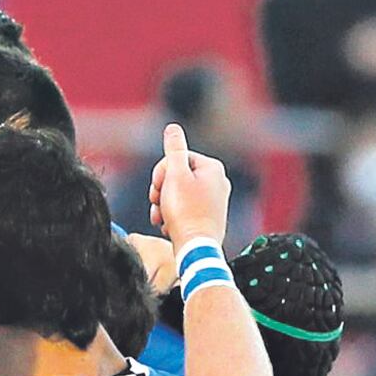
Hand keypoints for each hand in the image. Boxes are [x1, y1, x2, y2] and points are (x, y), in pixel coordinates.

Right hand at [147, 122, 232, 251]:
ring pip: (178, 194)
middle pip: (176, 176)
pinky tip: (168, 225)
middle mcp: (218, 181)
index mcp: (212, 168)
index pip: (176, 158)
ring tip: (161, 217)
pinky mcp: (209, 216)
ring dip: (163, 205)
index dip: (161, 173)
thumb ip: (174, 149)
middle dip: (161, 190)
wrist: (196, 247)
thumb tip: (173, 128)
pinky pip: (185, 209)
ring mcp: (215, 200)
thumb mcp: (175, 175)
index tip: (157, 187)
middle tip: (158, 203)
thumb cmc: (186, 212)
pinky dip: (172, 216)